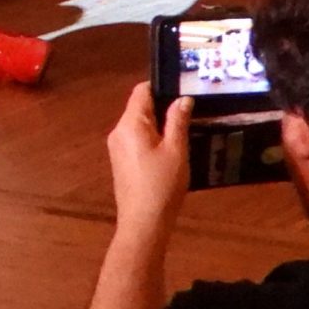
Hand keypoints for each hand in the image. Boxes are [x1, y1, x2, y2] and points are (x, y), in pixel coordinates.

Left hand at [104, 80, 191, 241]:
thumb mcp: (176, 151)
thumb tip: (183, 98)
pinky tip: (172, 148)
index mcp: (129, 123)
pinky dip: (153, 138)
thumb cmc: (162, 184)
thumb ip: (178, 122)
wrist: (143, 221)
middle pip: (140, 108)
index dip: (161, 87)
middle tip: (191, 110)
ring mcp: (117, 146)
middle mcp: (118, 130)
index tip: (183, 90)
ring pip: (140, 125)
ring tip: (186, 128)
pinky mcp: (121, 160)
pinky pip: (137, 139)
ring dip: (160, 125)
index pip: (141, 92)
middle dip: (163, 107)